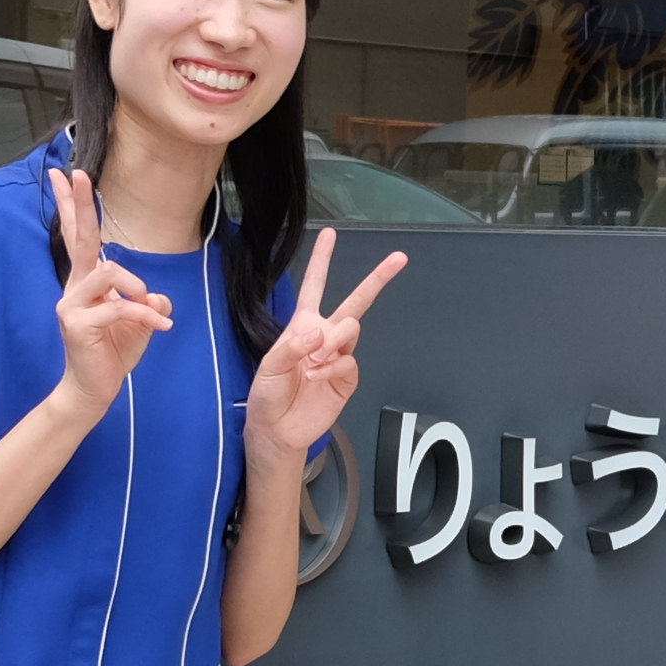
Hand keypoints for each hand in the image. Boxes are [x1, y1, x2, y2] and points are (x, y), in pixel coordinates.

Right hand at [47, 164, 175, 411]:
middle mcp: (75, 287)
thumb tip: (158, 296)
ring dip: (135, 287)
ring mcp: (72, 305)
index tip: (64, 175)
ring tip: (149, 308)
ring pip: (107, 271)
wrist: (94, 390)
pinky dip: (145, 314)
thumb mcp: (140, 321)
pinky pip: (118, 307)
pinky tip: (162, 326)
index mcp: (87, 281)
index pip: (78, 237)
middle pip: (78, 238)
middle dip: (79, 205)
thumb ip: (149, 302)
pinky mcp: (78, 325)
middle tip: (77, 174)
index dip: (72, 207)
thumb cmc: (113, 352)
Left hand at [245, 227, 407, 464]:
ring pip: (352, 330)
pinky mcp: (346, 379)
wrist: (277, 430)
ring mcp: (338, 357)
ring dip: (335, 339)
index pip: (314, 286)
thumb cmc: (267, 396)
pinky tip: (318, 374)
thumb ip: (292, 346)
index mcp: (302, 326)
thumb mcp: (268, 367)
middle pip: (355, 302)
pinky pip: (350, 361)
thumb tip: (319, 332)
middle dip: (377, 279)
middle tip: (398, 260)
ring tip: (315, 359)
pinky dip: (334, 366)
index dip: (322, 260)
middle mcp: (324, 337)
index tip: (331, 234)